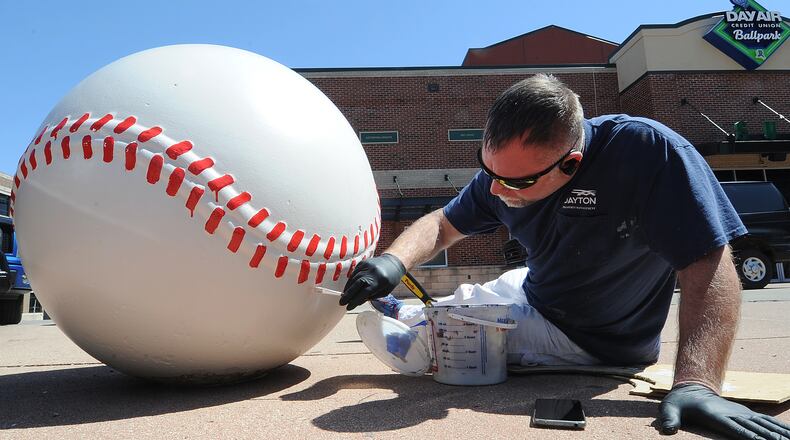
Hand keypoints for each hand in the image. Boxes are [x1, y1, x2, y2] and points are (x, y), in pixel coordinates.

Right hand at [339, 253, 405, 309]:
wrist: (393, 262)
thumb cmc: (391, 279)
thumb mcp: (385, 291)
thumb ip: (372, 296)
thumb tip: (358, 301)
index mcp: (380, 281)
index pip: (365, 292)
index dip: (355, 300)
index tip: (349, 307)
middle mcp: (372, 272)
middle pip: (357, 285)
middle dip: (348, 295)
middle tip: (341, 303)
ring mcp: (366, 266)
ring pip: (354, 279)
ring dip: (348, 289)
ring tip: (344, 297)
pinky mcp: (363, 263)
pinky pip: (354, 273)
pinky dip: (350, 281)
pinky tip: (347, 288)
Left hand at [659, 383, 789, 438]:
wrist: (690, 388)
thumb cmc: (679, 402)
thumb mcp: (670, 408)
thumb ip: (669, 418)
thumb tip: (667, 429)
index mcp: (717, 415)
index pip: (737, 428)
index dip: (751, 436)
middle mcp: (733, 414)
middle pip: (757, 428)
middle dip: (773, 437)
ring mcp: (741, 413)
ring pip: (765, 425)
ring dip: (780, 433)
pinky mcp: (745, 414)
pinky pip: (765, 421)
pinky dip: (779, 428)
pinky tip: (789, 434)